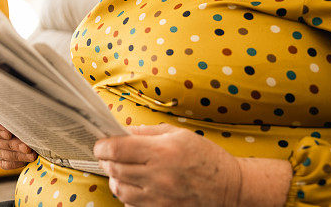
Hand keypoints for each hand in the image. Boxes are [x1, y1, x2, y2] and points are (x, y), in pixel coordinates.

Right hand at [0, 109, 36, 169]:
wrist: (26, 111)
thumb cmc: (21, 103)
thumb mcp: (18, 102)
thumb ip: (16, 109)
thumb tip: (22, 113)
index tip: (9, 134)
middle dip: (13, 145)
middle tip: (27, 147)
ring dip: (17, 155)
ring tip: (32, 155)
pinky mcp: (0, 155)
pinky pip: (2, 163)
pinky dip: (14, 163)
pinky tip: (25, 160)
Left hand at [93, 123, 241, 206]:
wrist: (230, 188)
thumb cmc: (205, 158)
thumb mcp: (179, 134)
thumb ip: (147, 132)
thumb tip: (122, 131)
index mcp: (161, 151)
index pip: (116, 149)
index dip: (102, 146)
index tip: (100, 144)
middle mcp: (158, 176)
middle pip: (114, 169)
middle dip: (106, 161)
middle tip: (108, 156)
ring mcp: (159, 198)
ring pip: (119, 190)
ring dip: (115, 179)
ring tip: (122, 171)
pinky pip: (131, 206)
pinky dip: (128, 196)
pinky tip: (136, 187)